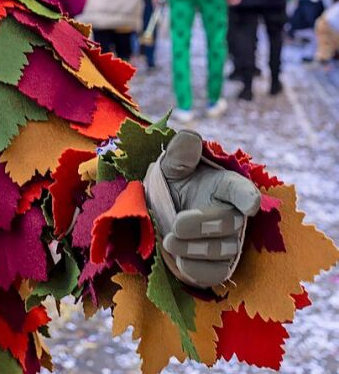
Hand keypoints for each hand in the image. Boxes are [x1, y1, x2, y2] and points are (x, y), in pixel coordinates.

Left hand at [144, 130, 260, 287]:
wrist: (160, 216)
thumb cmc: (173, 186)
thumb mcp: (171, 167)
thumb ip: (180, 154)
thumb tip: (189, 137)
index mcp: (226, 186)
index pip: (243, 191)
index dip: (247, 197)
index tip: (251, 204)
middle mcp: (233, 215)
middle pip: (229, 224)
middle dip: (201, 225)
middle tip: (175, 224)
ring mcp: (229, 243)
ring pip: (222, 251)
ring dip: (193, 248)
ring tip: (169, 241)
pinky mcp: (218, 267)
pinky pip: (214, 274)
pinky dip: (195, 269)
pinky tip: (178, 260)